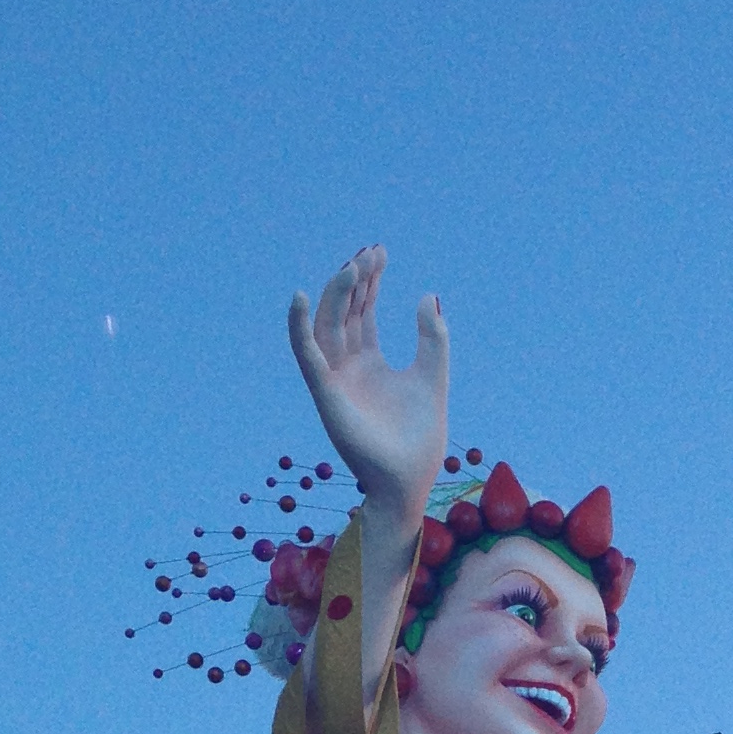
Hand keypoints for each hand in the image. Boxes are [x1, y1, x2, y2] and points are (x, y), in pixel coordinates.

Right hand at [287, 249, 451, 515]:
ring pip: (328, 325)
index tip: (380, 253)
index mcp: (370, 362)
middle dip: (356, 280)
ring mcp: (335, 379)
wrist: (409, 481)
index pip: (363, 311)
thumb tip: (427, 296)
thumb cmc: (420, 439)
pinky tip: (302, 298)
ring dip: (337, 293)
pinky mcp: (326, 394)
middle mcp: (348, 366)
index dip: (369, 282)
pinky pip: (307, 355)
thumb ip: (432, 339)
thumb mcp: (432, 376)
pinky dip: (300, 327)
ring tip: (353, 265)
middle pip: (345, 311)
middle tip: (371, 252)